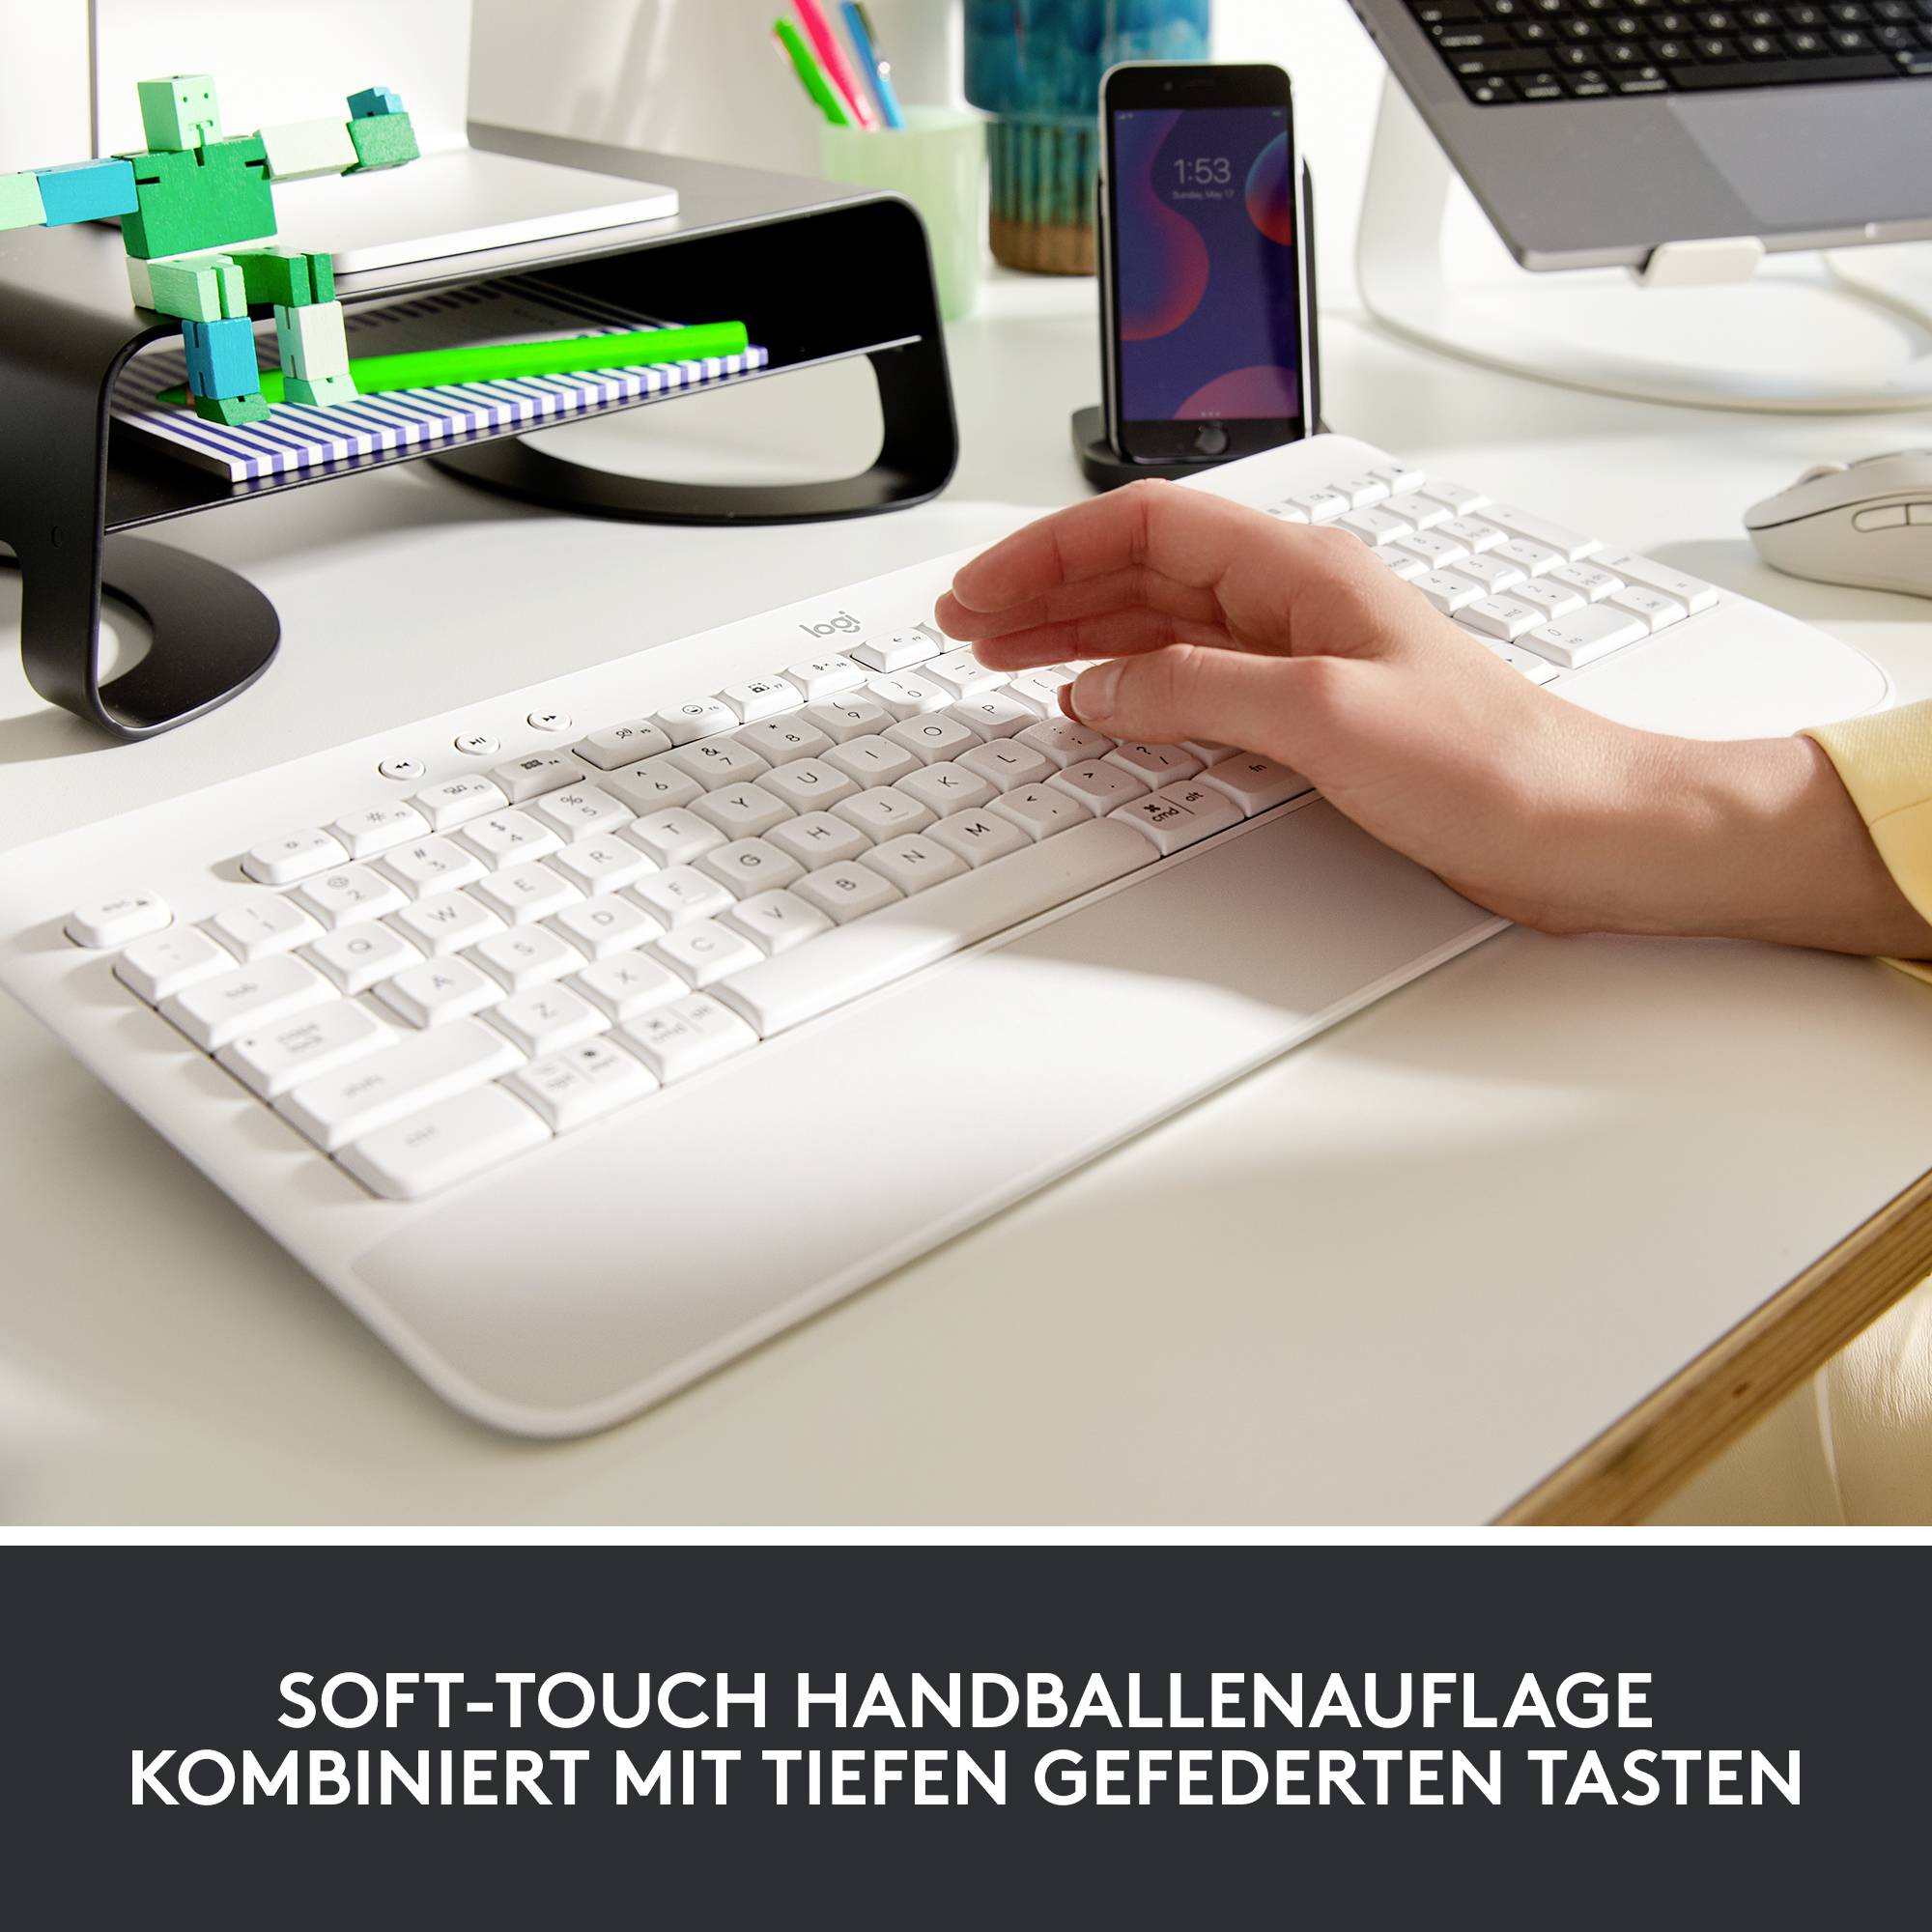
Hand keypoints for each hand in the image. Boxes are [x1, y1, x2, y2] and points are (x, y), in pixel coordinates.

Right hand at [935, 481, 1931, 956]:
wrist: (1584, 828)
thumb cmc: (1496, 762)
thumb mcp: (1324, 717)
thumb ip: (1197, 692)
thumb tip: (1100, 689)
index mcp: (1300, 572)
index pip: (1142, 528)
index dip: (1049, 552)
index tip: (982, 593)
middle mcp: (1295, 603)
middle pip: (1140, 570)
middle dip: (1046, 590)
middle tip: (969, 625)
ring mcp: (1301, 659)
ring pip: (1159, 624)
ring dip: (1078, 634)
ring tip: (1006, 655)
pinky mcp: (1311, 717)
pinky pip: (1192, 680)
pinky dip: (1130, 685)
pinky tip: (1098, 703)